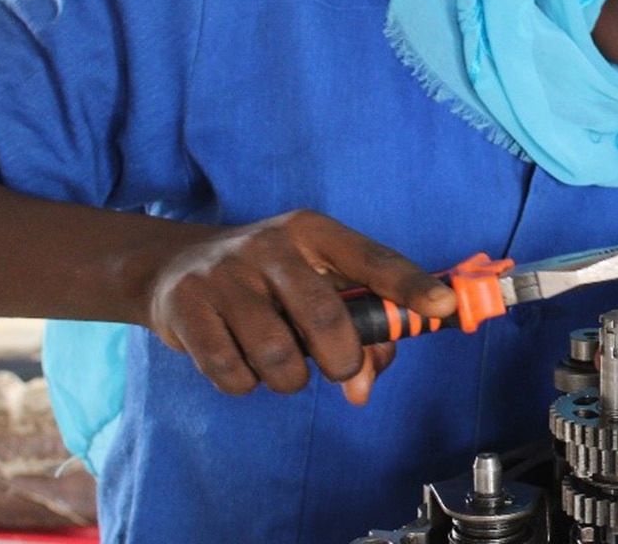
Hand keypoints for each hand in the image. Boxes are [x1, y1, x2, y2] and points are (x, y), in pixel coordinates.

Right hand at [142, 210, 453, 405]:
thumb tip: (363, 387)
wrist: (173, 267)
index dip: (411, 286)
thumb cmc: (266, 282)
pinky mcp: (186, 307)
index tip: (444, 307)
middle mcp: (270, 245)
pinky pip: (231, 371)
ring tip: (282, 366)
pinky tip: (242, 364)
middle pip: (326, 316)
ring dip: (290, 380)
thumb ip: (355, 330)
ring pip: (277, 354)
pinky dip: (245, 383)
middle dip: (342, 360)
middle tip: (339, 369)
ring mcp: (224, 274)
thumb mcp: (312, 284)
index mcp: (313, 232)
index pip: (373, 258)